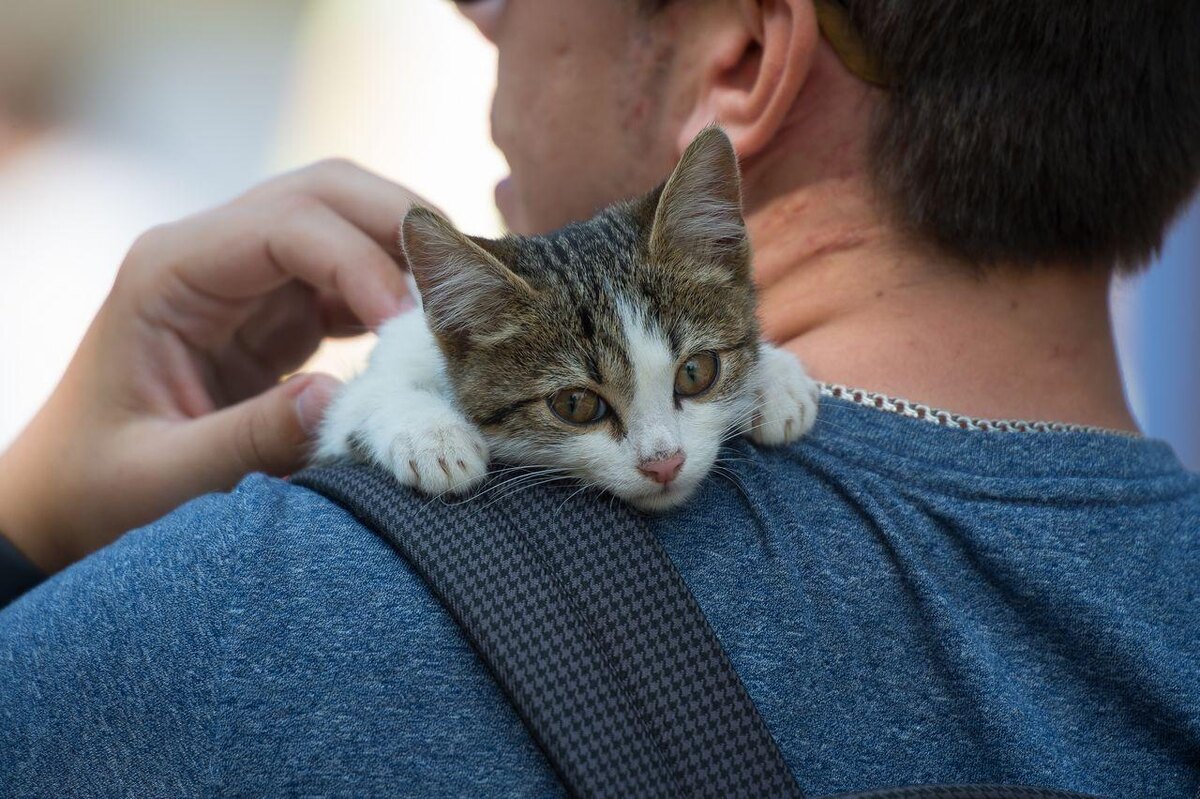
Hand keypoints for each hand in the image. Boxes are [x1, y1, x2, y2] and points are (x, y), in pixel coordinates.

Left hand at [0, 159, 426, 571]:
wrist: (68, 493)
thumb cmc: (98, 486)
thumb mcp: (160, 478)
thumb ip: (246, 441)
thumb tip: (341, 400)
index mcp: (169, 272)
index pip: (286, 225)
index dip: (360, 261)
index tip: (411, 324)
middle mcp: (212, 253)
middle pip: (327, 191)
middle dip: (403, 226)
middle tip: (464, 290)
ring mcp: (250, 276)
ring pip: (350, 221)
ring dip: (411, 253)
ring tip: (462, 307)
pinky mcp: (280, 310)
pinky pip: (354, 277)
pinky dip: (401, 294)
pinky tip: (431, 333)